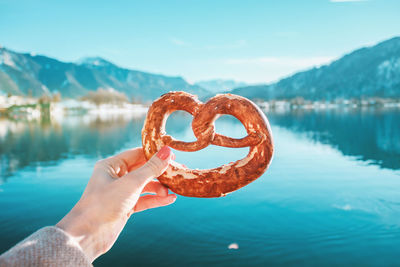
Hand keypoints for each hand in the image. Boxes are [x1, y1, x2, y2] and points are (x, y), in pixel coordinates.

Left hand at [56, 146, 175, 261]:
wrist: (88, 235)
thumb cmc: (105, 204)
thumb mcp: (131, 183)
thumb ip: (151, 168)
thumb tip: (168, 151)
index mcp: (111, 166)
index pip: (137, 154)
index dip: (155, 154)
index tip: (172, 155)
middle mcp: (115, 177)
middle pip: (143, 169)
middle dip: (160, 172)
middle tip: (178, 172)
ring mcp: (121, 193)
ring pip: (145, 186)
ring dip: (159, 188)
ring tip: (171, 191)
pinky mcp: (125, 207)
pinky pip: (144, 200)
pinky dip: (156, 199)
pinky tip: (169, 199)